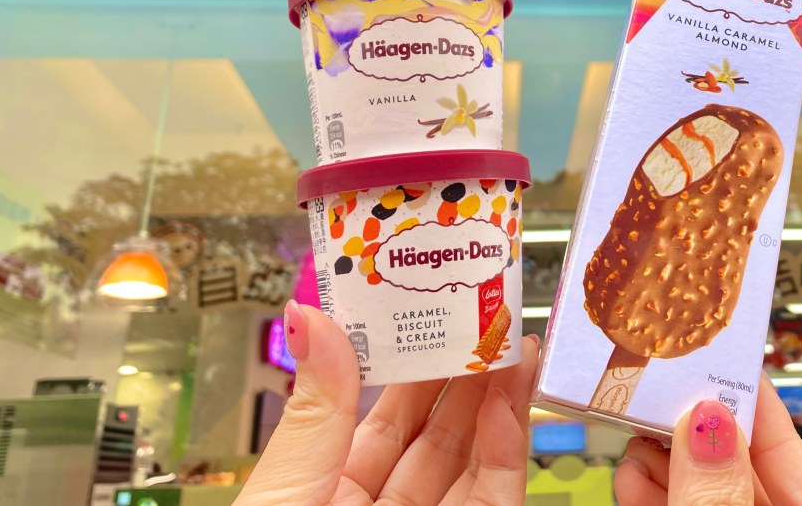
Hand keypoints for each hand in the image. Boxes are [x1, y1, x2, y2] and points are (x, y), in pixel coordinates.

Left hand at [235, 300, 537, 505]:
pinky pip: (494, 499)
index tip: (435, 318)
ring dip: (499, 402)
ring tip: (515, 345)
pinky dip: (507, 450)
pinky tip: (506, 401)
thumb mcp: (286, 486)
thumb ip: (317, 410)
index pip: (381, 422)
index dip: (413, 370)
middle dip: (467, 377)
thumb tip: (310, 316)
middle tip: (491, 319)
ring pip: (474, 463)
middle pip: (437, 439)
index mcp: (326, 496)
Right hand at [614, 372, 801, 504]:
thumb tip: (705, 423)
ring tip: (635, 436)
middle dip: (692, 429)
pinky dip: (655, 498)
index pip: (792, 448)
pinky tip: (632, 478)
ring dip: (662, 463)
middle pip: (737, 465)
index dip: (751, 400)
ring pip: (703, 490)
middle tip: (657, 393)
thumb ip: (719, 495)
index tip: (714, 359)